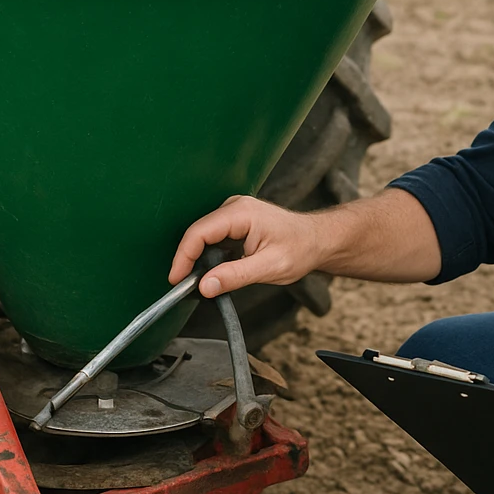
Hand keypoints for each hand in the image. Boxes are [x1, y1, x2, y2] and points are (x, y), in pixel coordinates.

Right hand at [169, 195, 323, 296]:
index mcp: (241, 213)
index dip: (183, 257)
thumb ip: (235, 276)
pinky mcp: (235, 220)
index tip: (176, 279)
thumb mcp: (269, 267)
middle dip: (188, 259)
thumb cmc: (300, 248)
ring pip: (203, 235)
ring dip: (198, 258)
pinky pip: (213, 236)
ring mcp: (234, 212)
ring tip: (200, 281)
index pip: (199, 232)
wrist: (317, 240)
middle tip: (185, 286)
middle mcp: (235, 207)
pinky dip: (208, 254)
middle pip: (197, 232)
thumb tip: (205, 286)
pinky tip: (214, 270)